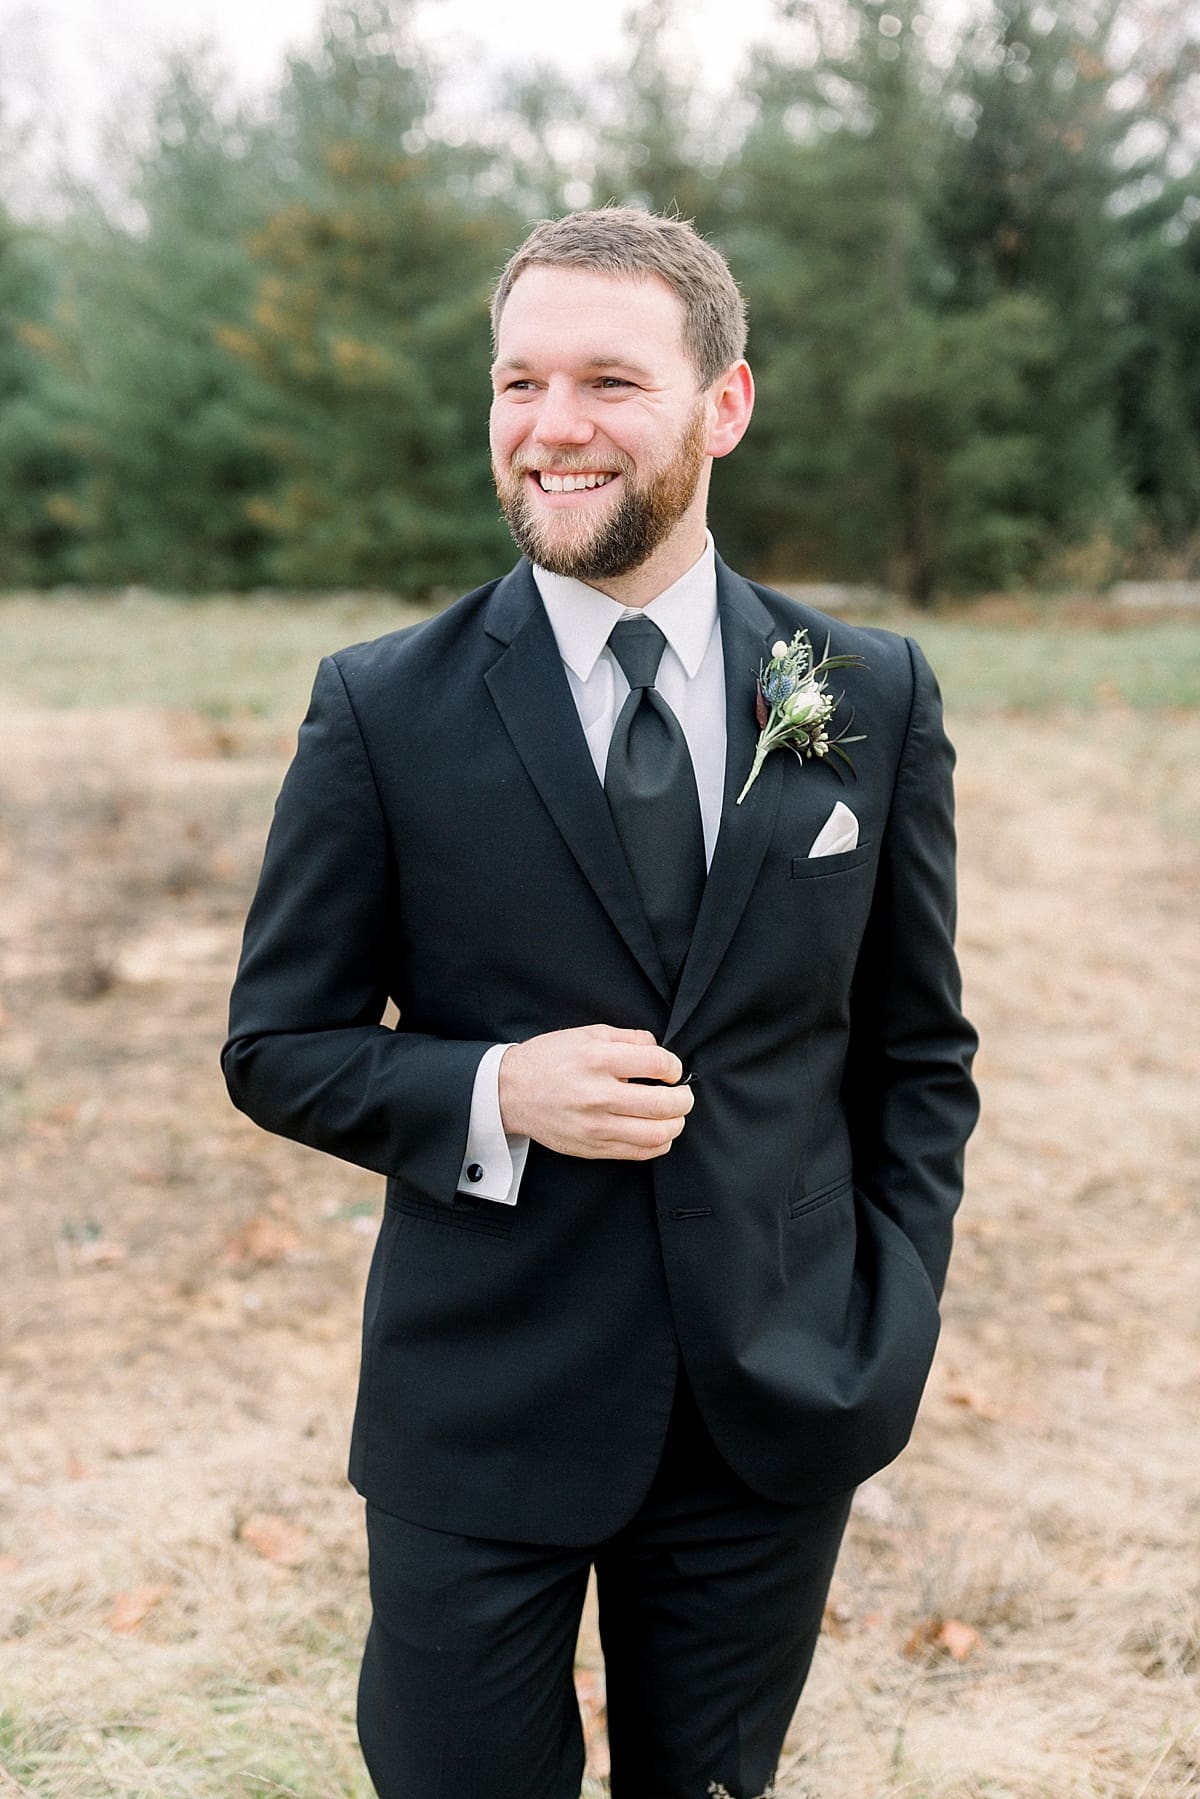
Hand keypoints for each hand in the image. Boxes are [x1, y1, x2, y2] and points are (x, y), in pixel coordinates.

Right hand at [498, 1025, 692, 1160]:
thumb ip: (628, 1038)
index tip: (672, 1070)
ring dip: (675, 1124)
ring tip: (673, 1114)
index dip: (674, 1067)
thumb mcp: (587, 1034)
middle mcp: (598, 1095)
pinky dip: (659, 1143)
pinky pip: (639, 1152)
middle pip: (663, 1104)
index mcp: (598, 1060)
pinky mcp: (592, 1147)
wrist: (511, 1092)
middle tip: (682, 1093)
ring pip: (657, 1134)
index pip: (658, 1064)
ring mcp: (596, 1126)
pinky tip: (658, 1132)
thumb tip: (659, 1049)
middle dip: (684, 1099)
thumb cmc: (549, 1059)